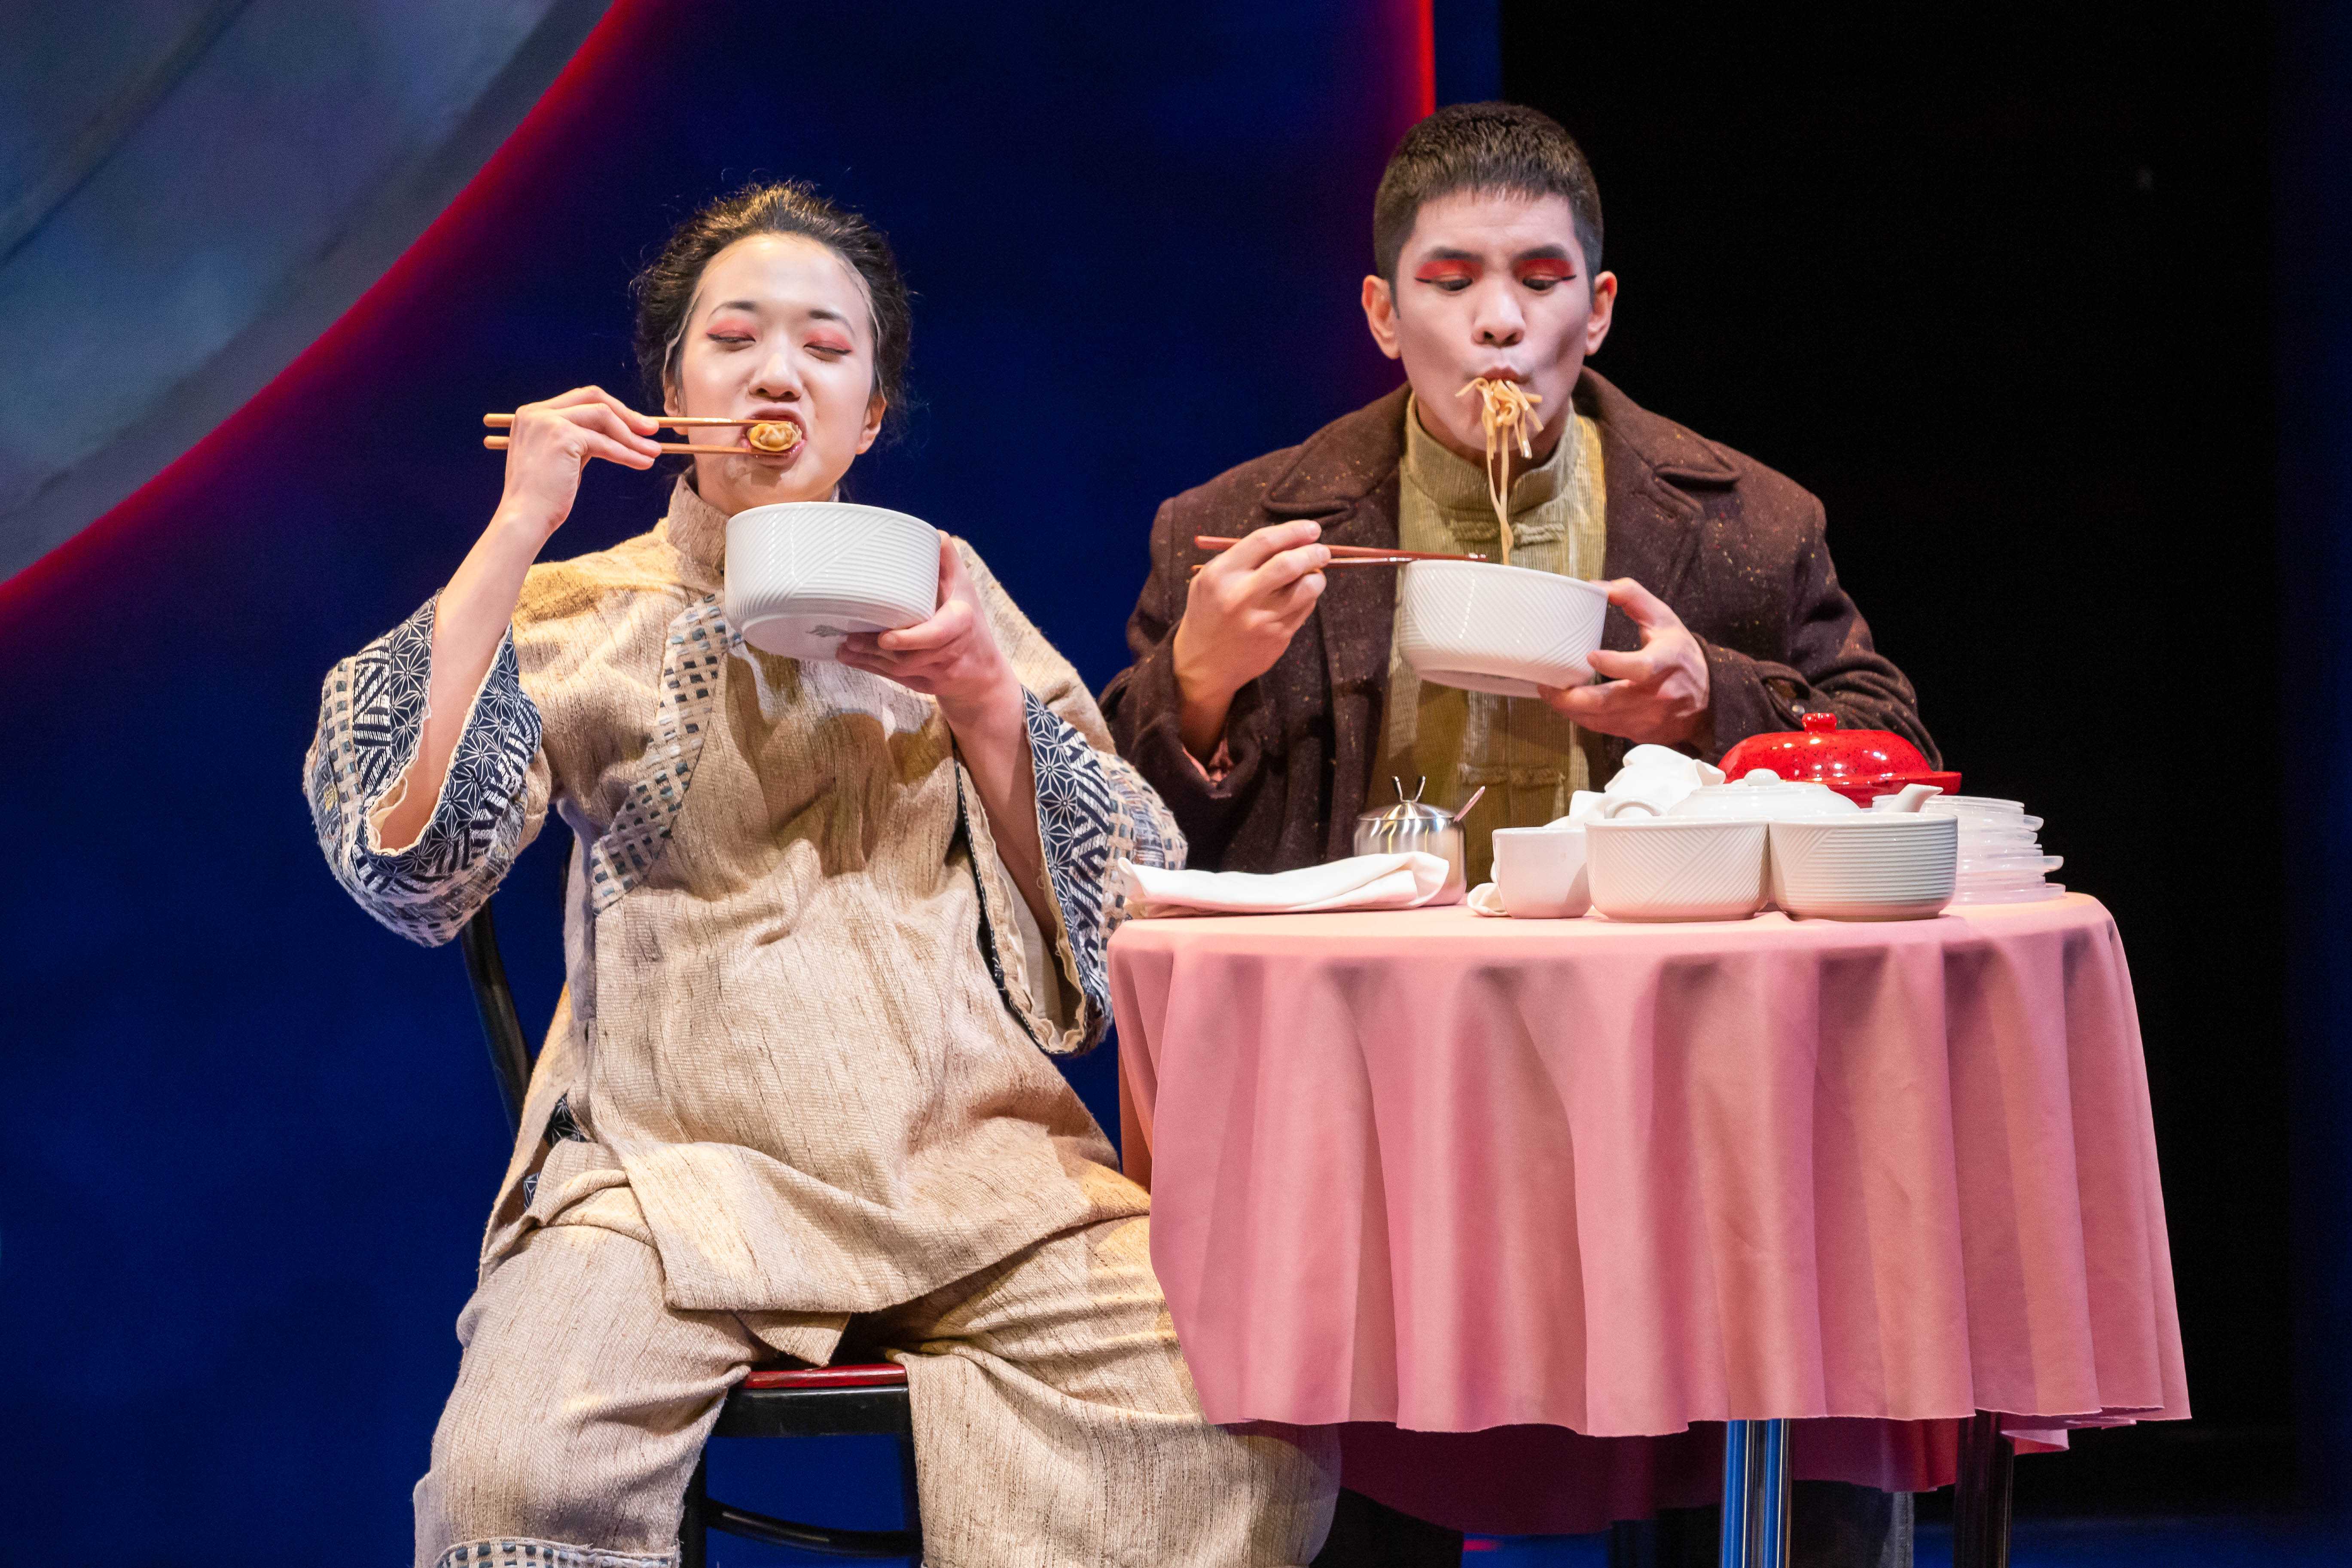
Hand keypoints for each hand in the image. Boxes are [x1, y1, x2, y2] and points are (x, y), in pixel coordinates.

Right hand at [494, 386, 662, 541]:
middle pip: (592, 398)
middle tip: (651, 430)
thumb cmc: (542, 497)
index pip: (580, 399)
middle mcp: (537, 412)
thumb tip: (615, 434)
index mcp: (533, 415)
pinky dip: (627, 452)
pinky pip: (605, 442)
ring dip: (632, 436)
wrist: (524, 518)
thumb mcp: (560, 458)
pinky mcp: (561, 435)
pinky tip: (642, 462)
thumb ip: (579, 440)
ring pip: (603, 416)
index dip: (612, 409)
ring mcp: (548, 421)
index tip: (636, 424)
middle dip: (626, 413)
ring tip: (653, 452)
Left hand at [838, 537, 1020, 731]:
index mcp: (960, 624)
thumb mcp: (966, 591)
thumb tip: (936, 535)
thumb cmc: (971, 624)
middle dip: (877, 650)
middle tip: (849, 639)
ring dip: (868, 660)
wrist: (982, 674)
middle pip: (909, 656)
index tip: (886, 638)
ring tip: (844, 647)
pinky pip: (895, 679)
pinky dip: (871, 669)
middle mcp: (949, 652)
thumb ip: (950, 564)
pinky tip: (850, 658)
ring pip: (898, 669)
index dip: (910, 639)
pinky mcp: (923, 685)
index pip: (936, 635)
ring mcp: (936, 673)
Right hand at [1170, 521, 1329, 757]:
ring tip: (1315, 573)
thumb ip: (1244, 558)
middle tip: (1322, 549)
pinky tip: (1301, 596)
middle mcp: (1240, 597)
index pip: (1264, 541)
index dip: (1293, 531)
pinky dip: (1309, 598)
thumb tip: (1291, 540)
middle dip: (1313, 552)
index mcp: (1220, 575)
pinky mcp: (1277, 638)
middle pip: (1289, 564)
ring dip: (1317, 576)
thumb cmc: (1210, 613)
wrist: (1203, 664)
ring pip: (1306, 589)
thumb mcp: (1211, 579)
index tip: (1310, 529)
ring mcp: (1261, 620)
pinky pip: (1305, 609)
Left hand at [1539, 578, 1710, 745]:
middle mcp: (1657, 694)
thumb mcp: (1664, 619)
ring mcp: (1648, 718)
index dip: (1614, 664)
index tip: (1590, 656)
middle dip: (1570, 698)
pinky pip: (1603, 729)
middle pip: (1607, 702)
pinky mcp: (1639, 733)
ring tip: (1550, 692)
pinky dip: (1582, 718)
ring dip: (1569, 709)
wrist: (1710, 700)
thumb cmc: (1680, 655)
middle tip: (1547, 685)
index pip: (1640, 668)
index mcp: (1665, 662)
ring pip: (1599, 721)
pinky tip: (1569, 705)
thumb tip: (1595, 587)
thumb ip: (1632, 597)